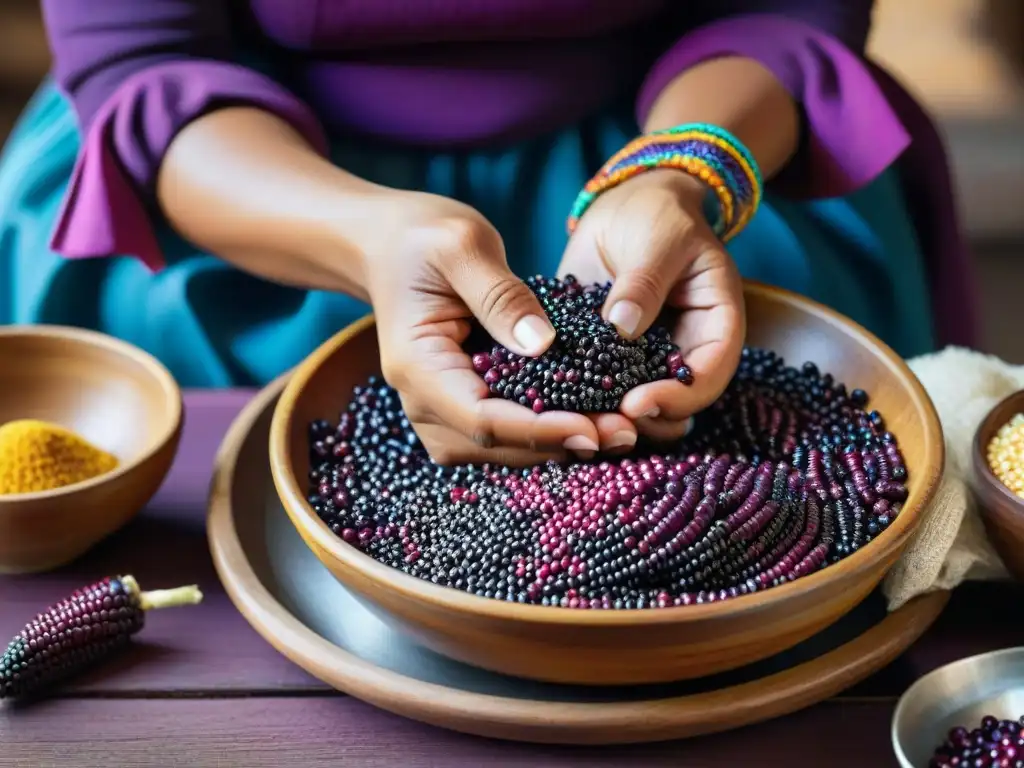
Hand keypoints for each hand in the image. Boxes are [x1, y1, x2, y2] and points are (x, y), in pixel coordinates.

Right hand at [364, 191, 602, 465]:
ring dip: (555, 446)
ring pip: (498, 448)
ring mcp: (437, 405)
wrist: (387, 243)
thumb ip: (501, 294)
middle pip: (492, 444)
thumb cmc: (422, 236)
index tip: (591, 428)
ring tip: (617, 432)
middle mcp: (422, 398)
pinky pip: (501, 432)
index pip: (480, 417)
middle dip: (557, 445)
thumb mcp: (463, 245)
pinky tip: (589, 420)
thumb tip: (543, 345)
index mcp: (418, 364)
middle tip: (624, 434)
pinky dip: (543, 433)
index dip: (537, 430)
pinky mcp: (459, 401)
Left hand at [558, 170, 744, 440]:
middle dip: (642, 421)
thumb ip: (645, 281)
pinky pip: (597, 389)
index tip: (635, 403)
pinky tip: (549, 406)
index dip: (678, 397)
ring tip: (574, 423)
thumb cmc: (657, 214)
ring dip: (609, 420)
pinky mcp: (608, 360)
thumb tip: (623, 327)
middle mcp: (684, 352)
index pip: (709, 375)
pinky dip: (578, 401)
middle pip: (676, 407)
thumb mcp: (660, 238)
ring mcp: (646, 361)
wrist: (626, 206)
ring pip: (636, 409)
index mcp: (715, 325)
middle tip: (601, 425)